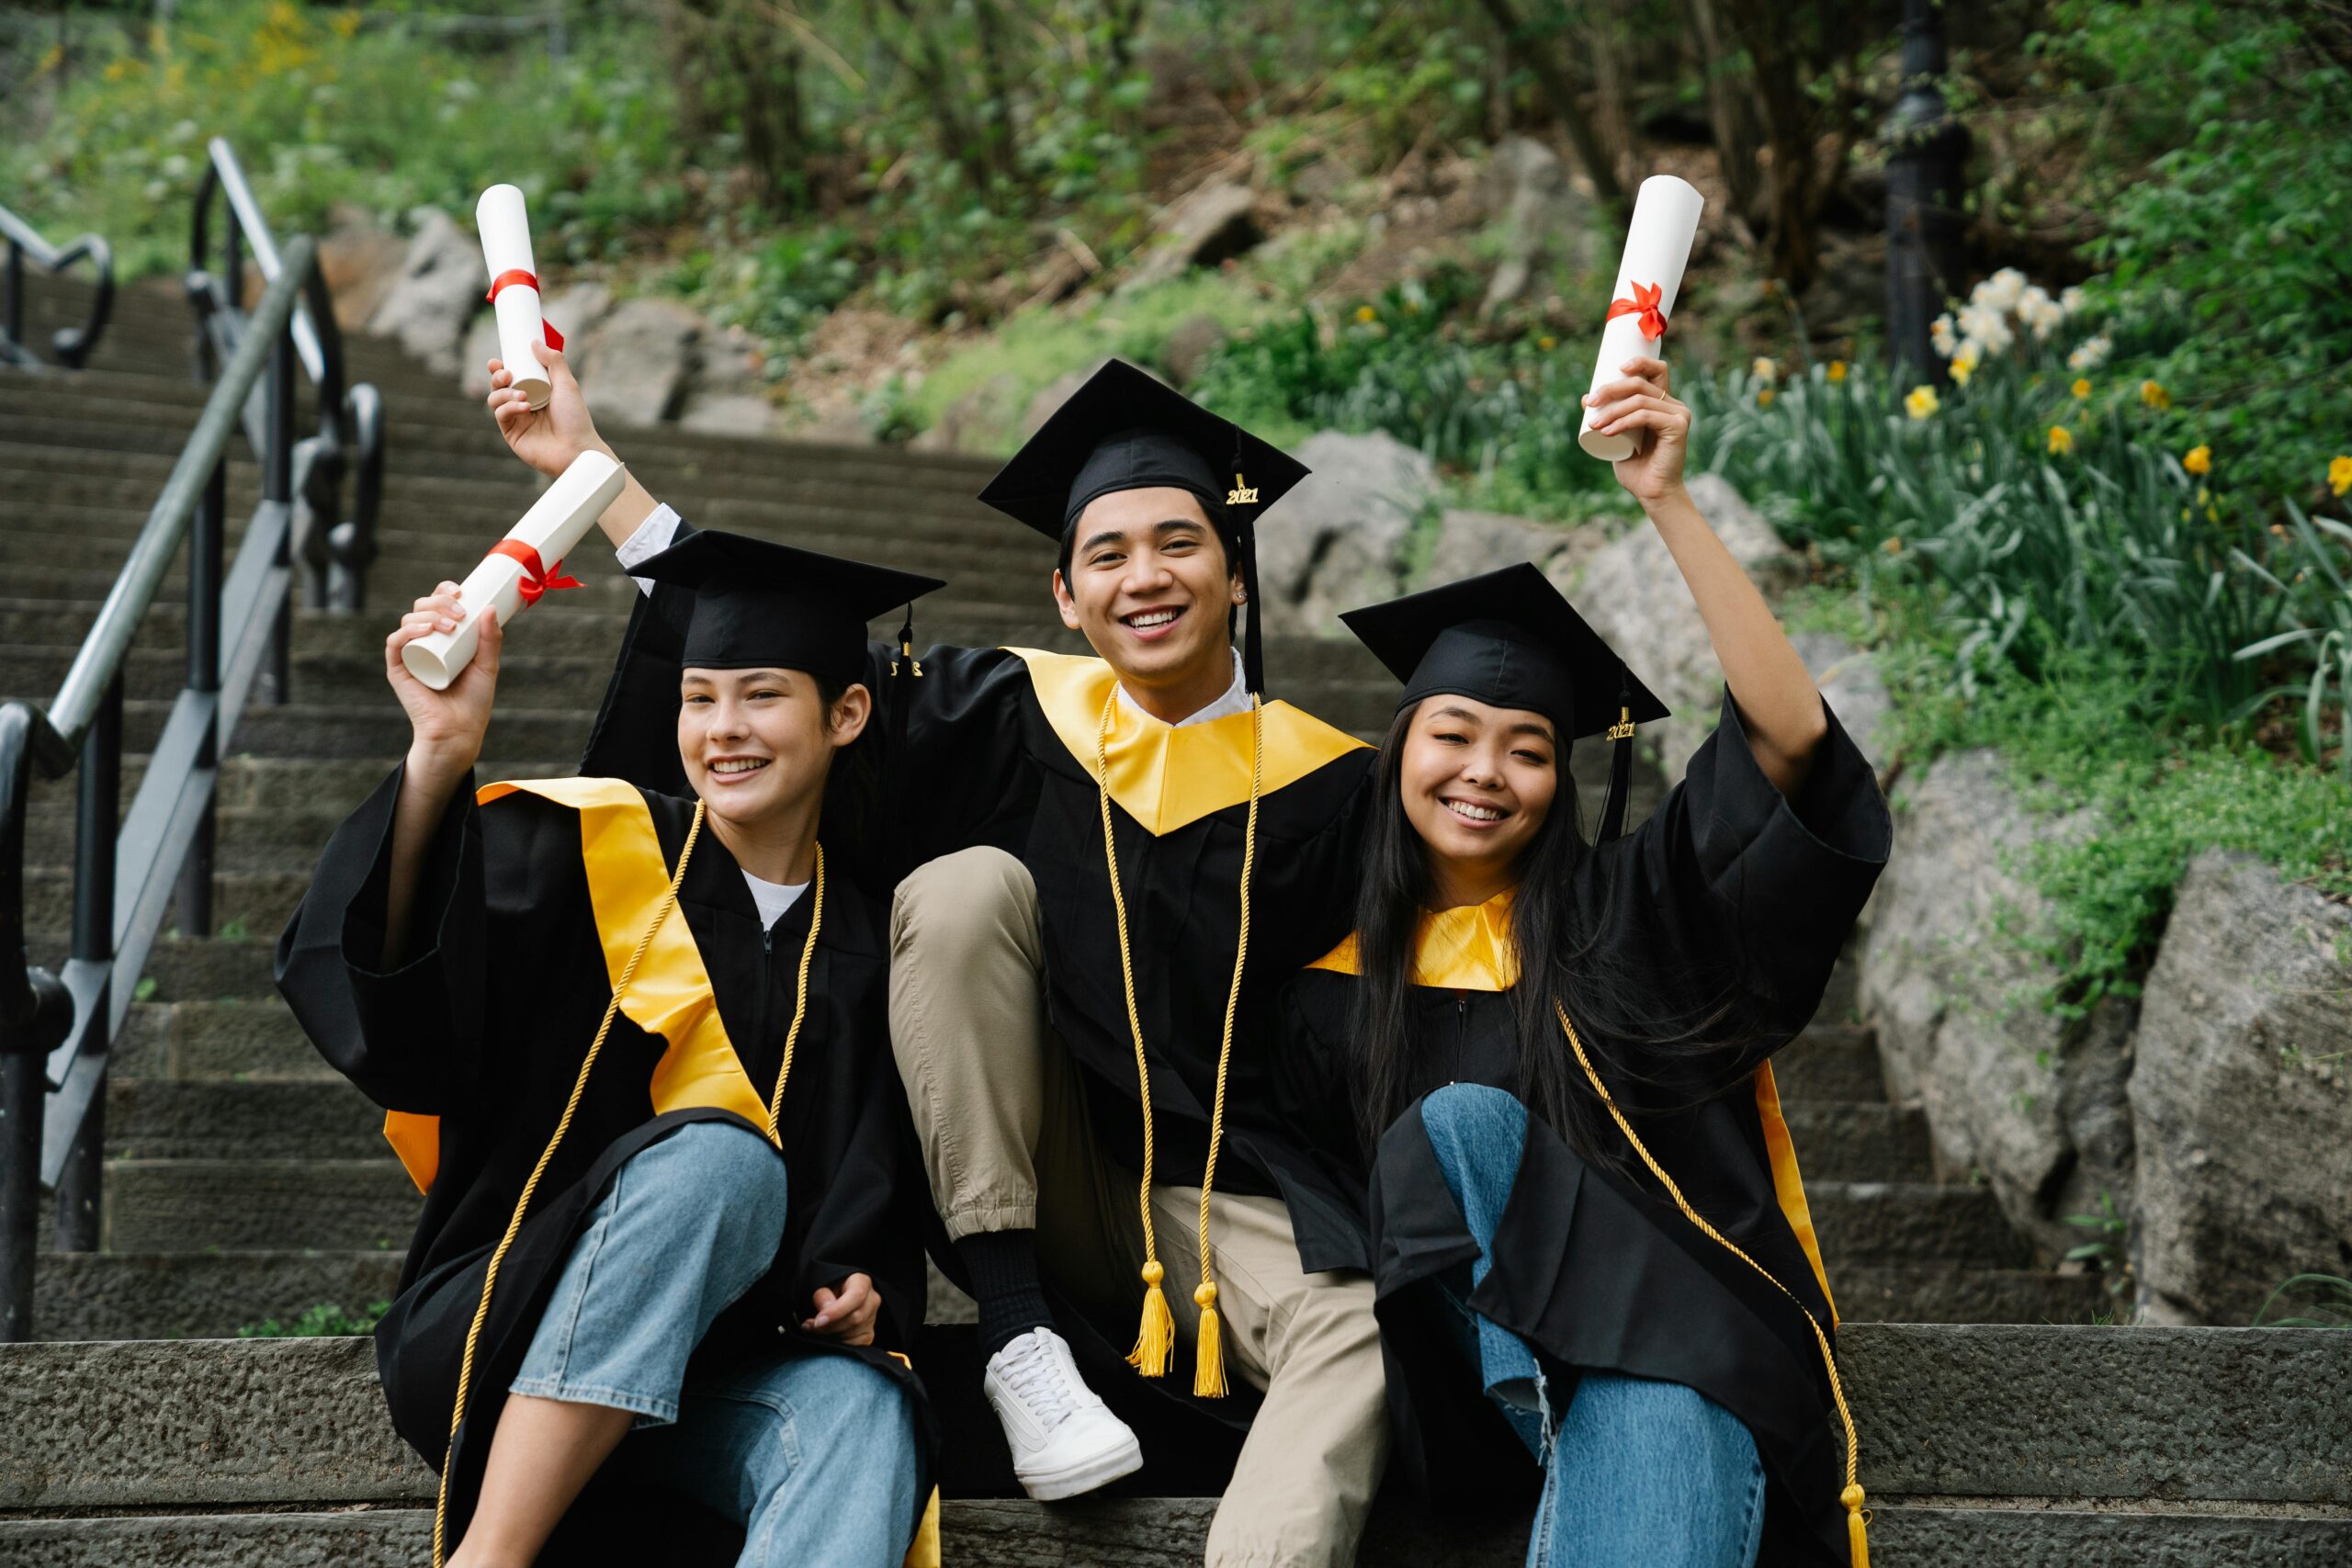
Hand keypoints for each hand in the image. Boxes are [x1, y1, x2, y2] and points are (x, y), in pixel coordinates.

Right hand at [385, 583, 500, 786]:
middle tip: (460, 613)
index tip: (461, 591)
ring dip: (428, 614)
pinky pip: (395, 643)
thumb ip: (490, 639)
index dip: (444, 591)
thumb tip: (491, 607)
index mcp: (441, 637)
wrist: (459, 731)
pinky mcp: (398, 670)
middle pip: (421, 607)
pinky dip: (408, 631)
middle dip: (440, 602)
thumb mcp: (487, 665)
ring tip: (450, 625)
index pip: (437, 605)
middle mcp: (422, 641)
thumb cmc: (473, 701)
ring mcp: (409, 654)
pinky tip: (425, 630)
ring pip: (409, 620)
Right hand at [487, 338, 612, 480]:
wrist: (577, 449)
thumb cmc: (576, 419)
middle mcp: (523, 405)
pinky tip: (523, 407)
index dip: (501, 367)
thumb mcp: (567, 384)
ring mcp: (517, 420)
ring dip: (503, 393)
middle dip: (497, 377)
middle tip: (506, 373)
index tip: (499, 360)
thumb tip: (535, 342)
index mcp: (535, 392)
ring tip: (522, 395)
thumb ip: (554, 361)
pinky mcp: (512, 435)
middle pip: (499, 386)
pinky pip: (501, 415)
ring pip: (495, 399)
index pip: (512, 376)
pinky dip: (508, 408)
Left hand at [802, 1273, 880, 1345]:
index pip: (856, 1296)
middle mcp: (872, 1300)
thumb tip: (824, 1312)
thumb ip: (822, 1295)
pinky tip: (826, 1336)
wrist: (834, 1298)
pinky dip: (837, 1343)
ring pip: (852, 1333)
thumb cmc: (828, 1291)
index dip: (837, 1310)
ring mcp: (872, 1319)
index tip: (818, 1321)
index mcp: (862, 1282)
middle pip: (855, 1318)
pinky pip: (853, 1345)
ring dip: (830, 1335)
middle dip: (829, 1326)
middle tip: (810, 1326)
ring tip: (815, 1330)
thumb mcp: (822, 1286)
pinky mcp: (868, 1335)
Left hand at [1584, 354, 1690, 505]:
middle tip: (1590, 402)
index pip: (1656, 371)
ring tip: (1594, 425)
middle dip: (1611, 388)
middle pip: (1641, 383)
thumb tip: (1586, 398)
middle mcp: (1674, 405)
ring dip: (1612, 410)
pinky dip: (1623, 422)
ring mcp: (1679, 415)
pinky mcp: (1678, 427)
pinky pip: (1645, 416)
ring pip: (1640, 400)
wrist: (1652, 492)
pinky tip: (1609, 430)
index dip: (1638, 363)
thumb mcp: (1616, 436)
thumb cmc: (1635, 467)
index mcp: (1663, 403)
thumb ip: (1606, 418)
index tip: (1615, 369)